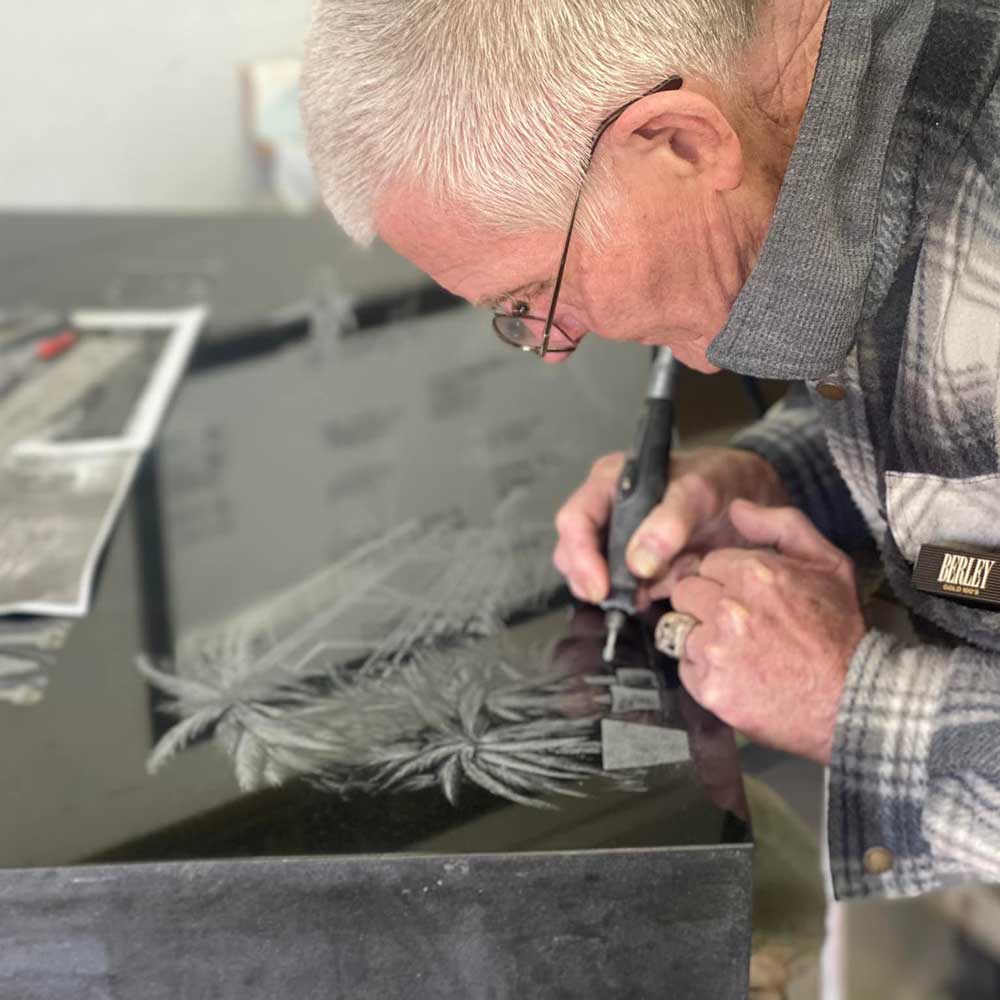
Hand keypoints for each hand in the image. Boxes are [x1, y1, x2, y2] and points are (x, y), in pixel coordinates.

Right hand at [553, 447, 788, 605]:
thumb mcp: (700, 492)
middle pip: (573, 552)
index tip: (601, 587)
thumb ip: (670, 522)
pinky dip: (639, 596)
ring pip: (593, 575)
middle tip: (624, 599)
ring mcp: (617, 538)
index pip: (575, 520)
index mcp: (611, 482)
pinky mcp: (633, 564)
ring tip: (650, 590)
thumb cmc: (721, 481)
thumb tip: (638, 562)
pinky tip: (659, 589)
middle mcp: (606, 509)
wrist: (750, 497)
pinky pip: (622, 589)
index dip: (581, 556)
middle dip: (595, 579)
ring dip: (619, 591)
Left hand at [670, 500, 864, 763]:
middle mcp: (730, 609)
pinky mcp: (710, 687)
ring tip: (739, 650)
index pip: (707, 564)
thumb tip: (736, 507)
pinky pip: (685, 668)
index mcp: (754, 574)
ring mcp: (717, 650)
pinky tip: (735, 674)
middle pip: (686, 593)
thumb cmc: (839, 630)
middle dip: (706, 604)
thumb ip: (780, 525)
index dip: (725, 580)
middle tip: (739, 623)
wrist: (852, 698)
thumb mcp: (827, 564)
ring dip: (702, 638)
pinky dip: (704, 671)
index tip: (745, 596)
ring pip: (680, 630)